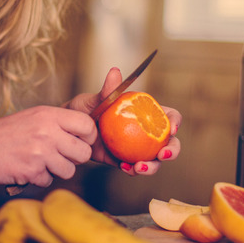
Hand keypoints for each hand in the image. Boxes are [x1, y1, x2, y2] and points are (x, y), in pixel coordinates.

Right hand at [0, 105, 97, 187]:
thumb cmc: (4, 134)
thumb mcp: (33, 117)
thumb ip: (57, 122)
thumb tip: (84, 132)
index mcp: (49, 115)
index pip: (87, 125)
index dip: (87, 137)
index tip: (79, 141)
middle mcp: (47, 132)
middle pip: (83, 153)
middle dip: (74, 158)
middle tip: (60, 156)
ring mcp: (40, 152)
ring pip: (69, 170)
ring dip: (56, 170)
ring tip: (40, 162)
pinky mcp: (32, 171)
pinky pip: (49, 180)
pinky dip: (39, 178)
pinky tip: (27, 168)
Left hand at [66, 68, 181, 175]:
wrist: (67, 130)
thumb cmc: (83, 109)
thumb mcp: (95, 99)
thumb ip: (107, 90)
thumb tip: (115, 71)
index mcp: (144, 113)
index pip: (168, 116)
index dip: (175, 122)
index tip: (172, 129)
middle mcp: (144, 132)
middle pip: (169, 142)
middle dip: (172, 151)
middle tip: (162, 155)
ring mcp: (135, 149)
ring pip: (154, 160)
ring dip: (152, 166)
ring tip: (139, 167)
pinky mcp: (123, 162)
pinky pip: (134, 169)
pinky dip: (133, 171)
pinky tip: (125, 168)